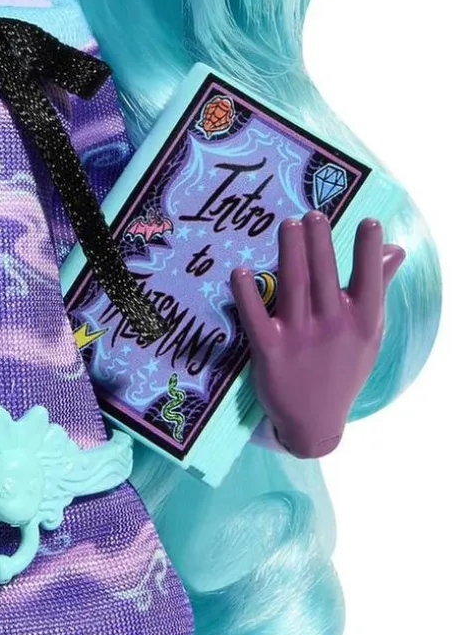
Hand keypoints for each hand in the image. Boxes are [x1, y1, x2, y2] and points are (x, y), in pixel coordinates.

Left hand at [231, 213, 404, 458]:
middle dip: (320, 243)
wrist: (314, 420)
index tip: (367, 222)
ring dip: (291, 254)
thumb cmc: (342, 368)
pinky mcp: (269, 352)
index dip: (368, 252)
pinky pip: (257, 318)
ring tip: (288, 225)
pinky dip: (248, 295)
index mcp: (363, 321)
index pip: (369, 281)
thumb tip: (395, 249)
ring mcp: (301, 339)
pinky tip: (239, 272)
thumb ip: (376, 288)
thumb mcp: (368, 332)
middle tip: (313, 214)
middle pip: (326, 277)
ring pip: (295, 288)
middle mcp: (334, 327)